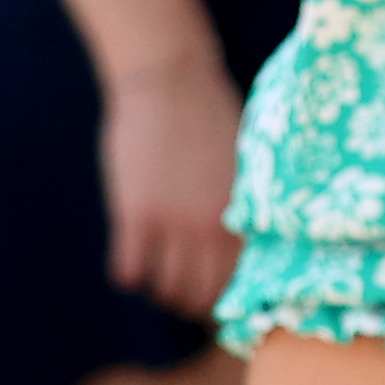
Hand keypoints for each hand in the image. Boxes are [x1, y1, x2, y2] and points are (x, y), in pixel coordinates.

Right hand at [98, 52, 246, 318]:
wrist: (170, 81)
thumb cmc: (212, 115)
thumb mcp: (245, 162)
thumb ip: (246, 201)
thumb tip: (254, 238)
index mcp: (246, 211)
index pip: (244, 276)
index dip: (232, 295)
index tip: (224, 302)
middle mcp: (213, 224)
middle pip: (204, 292)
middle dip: (195, 304)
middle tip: (186, 298)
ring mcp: (172, 222)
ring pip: (168, 287)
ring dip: (162, 291)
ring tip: (160, 281)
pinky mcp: (134, 214)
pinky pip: (129, 269)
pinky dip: (130, 274)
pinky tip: (131, 261)